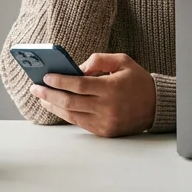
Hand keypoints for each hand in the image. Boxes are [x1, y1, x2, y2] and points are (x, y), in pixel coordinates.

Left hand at [30, 53, 156, 136]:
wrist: (157, 106)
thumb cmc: (138, 81)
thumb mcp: (123, 61)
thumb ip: (99, 60)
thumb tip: (77, 68)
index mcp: (111, 88)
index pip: (78, 85)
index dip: (59, 81)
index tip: (45, 76)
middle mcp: (107, 107)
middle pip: (70, 101)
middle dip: (49, 94)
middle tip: (35, 87)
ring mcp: (105, 122)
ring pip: (71, 115)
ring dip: (53, 106)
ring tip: (41, 97)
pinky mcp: (104, 131)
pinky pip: (80, 123)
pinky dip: (65, 114)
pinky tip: (56, 107)